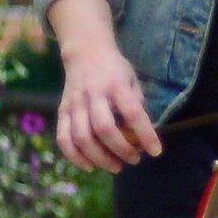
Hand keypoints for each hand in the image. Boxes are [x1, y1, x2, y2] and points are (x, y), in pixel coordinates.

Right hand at [55, 34, 158, 171]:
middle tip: (134, 160)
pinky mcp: (62, 110)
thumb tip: (142, 136)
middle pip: (104, 128)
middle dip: (121, 150)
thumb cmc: (115, 69)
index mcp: (116, 85)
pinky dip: (75, 156)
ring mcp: (75, 103)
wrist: (85, 51)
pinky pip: (63, 138)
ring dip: (100, 158)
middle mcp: (93, 94)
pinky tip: (89, 166)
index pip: (133, 112)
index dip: (145, 134)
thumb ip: (137, 104)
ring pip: (82, 137)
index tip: (155, 151)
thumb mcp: (132, 79)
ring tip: (116, 166)